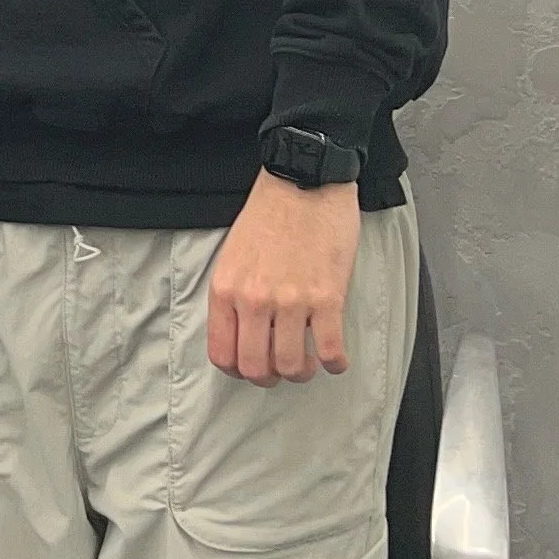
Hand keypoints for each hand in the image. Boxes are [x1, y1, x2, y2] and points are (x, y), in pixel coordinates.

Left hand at [207, 175, 361, 385]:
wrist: (304, 180)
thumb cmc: (269, 213)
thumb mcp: (232, 255)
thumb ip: (232, 295)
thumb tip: (241, 334)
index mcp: (226, 289)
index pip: (222, 355)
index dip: (238, 371)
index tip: (251, 368)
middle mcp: (254, 301)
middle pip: (255, 368)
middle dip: (269, 378)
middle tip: (281, 369)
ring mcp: (291, 301)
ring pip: (291, 366)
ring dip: (302, 372)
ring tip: (309, 362)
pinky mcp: (327, 297)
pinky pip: (330, 350)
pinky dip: (334, 363)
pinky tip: (335, 359)